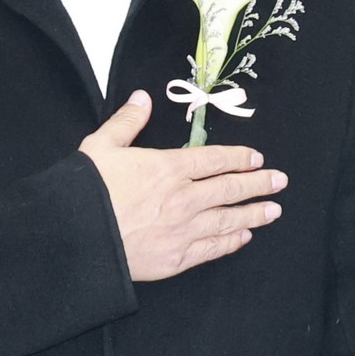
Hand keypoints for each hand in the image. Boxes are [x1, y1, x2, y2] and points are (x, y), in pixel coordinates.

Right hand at [78, 91, 287, 281]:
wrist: (74, 237)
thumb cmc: (86, 190)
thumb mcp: (101, 146)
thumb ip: (127, 122)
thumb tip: (143, 98)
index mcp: (168, 168)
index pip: (214, 160)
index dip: (239, 158)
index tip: (257, 158)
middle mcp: (184, 198)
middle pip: (230, 189)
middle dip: (258, 184)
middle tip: (280, 182)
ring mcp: (183, 230)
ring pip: (229, 220)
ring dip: (254, 214)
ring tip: (274, 210)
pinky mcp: (177, 258)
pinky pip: (212, 249)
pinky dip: (231, 242)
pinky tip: (243, 238)